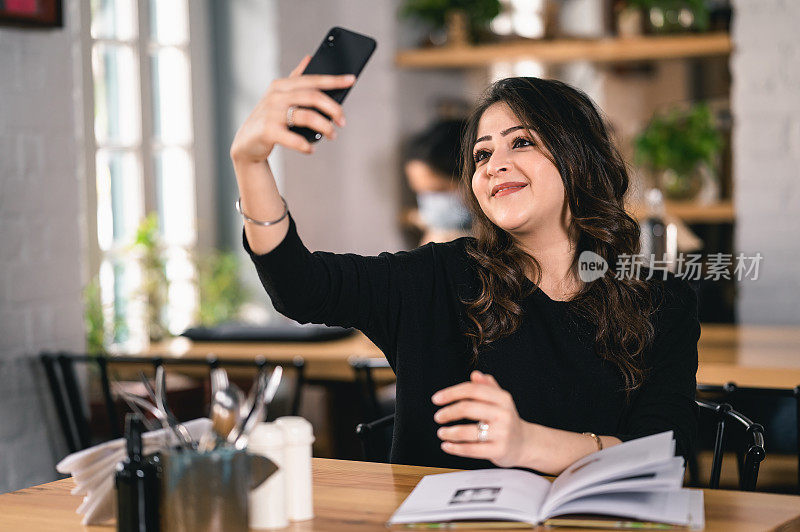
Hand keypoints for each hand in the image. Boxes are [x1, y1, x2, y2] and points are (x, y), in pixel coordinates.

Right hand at [230, 55, 354, 162]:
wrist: (247, 142)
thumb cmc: (269, 118)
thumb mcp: (279, 95)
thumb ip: (295, 78)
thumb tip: (309, 57)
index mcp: (281, 85)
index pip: (312, 80)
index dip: (333, 80)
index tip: (352, 80)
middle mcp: (275, 96)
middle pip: (312, 97)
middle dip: (333, 109)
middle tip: (343, 121)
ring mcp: (271, 113)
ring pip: (306, 116)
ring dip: (324, 127)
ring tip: (332, 135)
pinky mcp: (267, 131)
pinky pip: (292, 138)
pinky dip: (305, 145)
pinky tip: (311, 149)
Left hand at [432, 371, 529, 467]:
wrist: (525, 444)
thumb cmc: (506, 420)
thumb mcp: (500, 401)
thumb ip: (487, 387)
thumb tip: (475, 374)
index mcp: (502, 398)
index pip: (472, 390)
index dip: (451, 393)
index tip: (436, 399)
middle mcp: (503, 414)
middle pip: (468, 408)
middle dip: (448, 412)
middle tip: (438, 417)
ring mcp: (502, 433)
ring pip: (467, 431)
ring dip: (449, 432)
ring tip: (441, 432)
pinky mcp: (499, 451)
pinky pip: (472, 450)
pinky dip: (456, 448)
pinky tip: (447, 446)